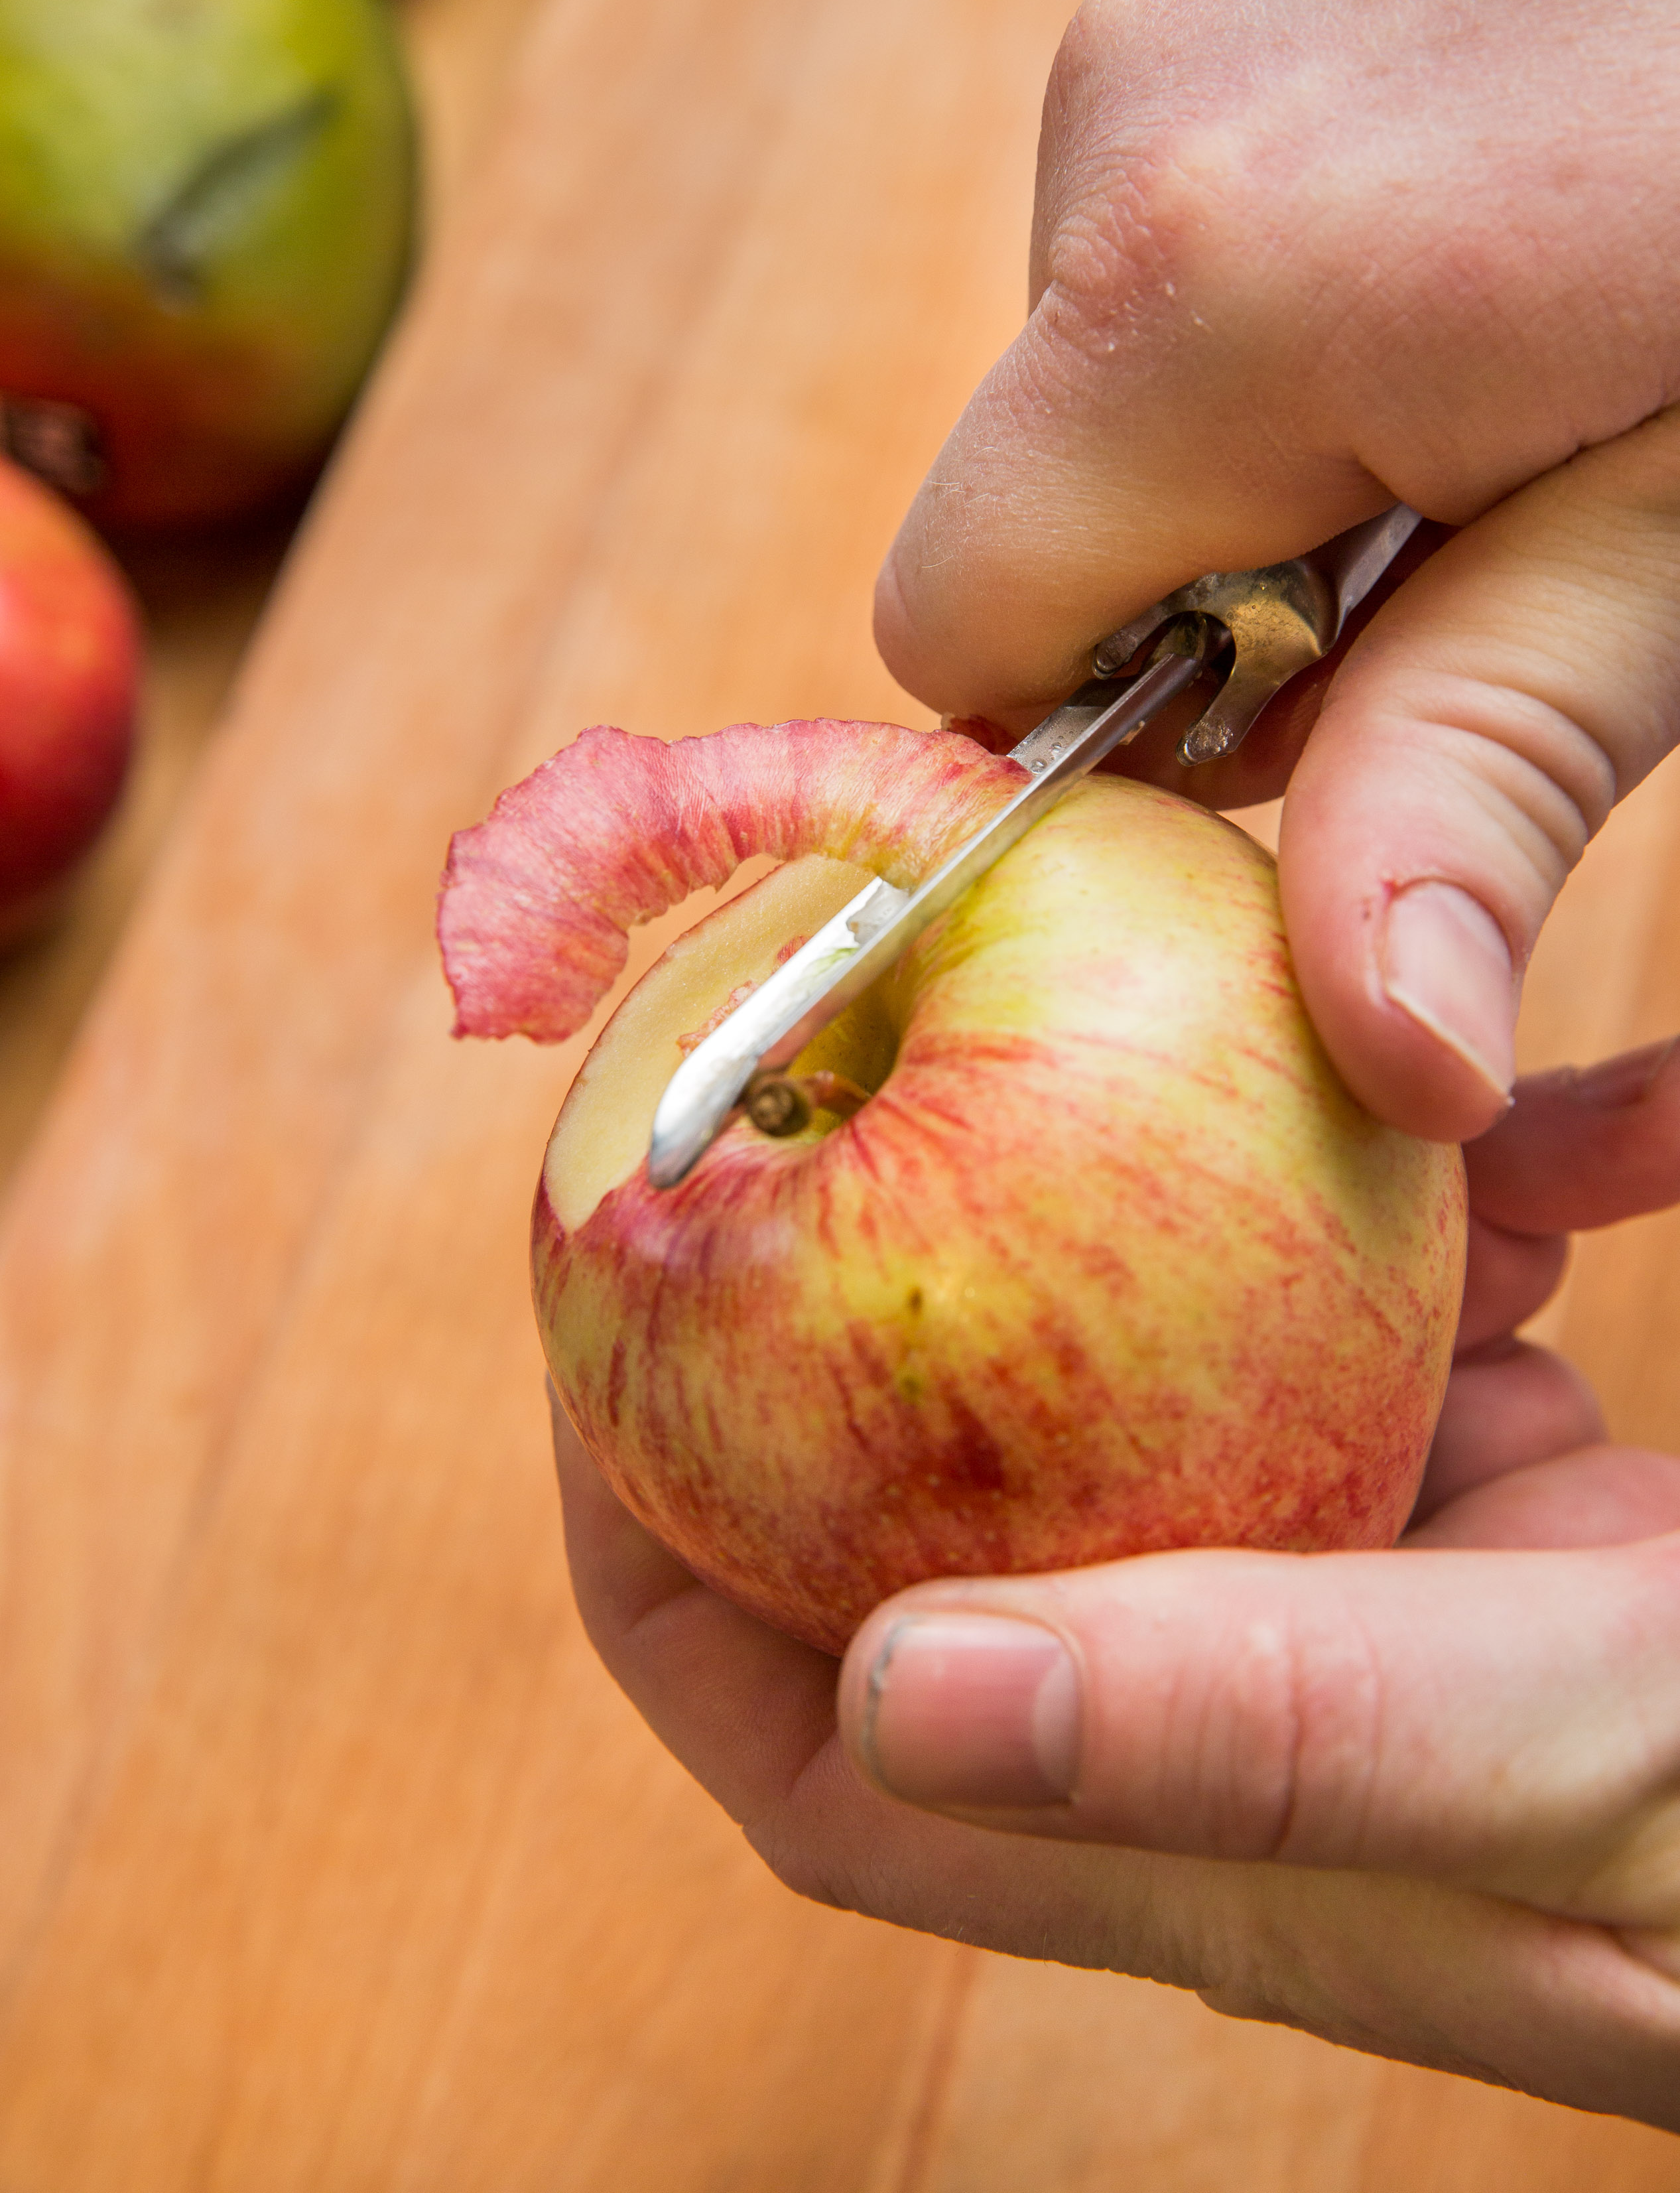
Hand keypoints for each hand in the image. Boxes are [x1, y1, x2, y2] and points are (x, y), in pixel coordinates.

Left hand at [555, 1039, 1679, 2129]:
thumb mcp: (1555, 1758)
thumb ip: (1257, 1730)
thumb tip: (899, 1691)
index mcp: (1179, 1809)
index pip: (787, 1713)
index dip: (639, 1514)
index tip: (591, 1267)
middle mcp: (1238, 1687)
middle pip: (933, 1484)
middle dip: (848, 1281)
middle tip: (803, 1045)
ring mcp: (1374, 1584)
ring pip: (1163, 1360)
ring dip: (1152, 1179)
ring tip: (1152, 980)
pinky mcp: (1519, 1511)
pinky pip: (1407, 1311)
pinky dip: (1450, 1178)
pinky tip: (1544, 1095)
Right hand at [873, 0, 1679, 1143]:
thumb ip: (1487, 775)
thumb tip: (1386, 1060)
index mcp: (1201, 288)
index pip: (963, 640)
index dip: (1139, 735)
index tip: (1352, 705)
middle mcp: (1129, 103)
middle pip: (1049, 501)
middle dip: (1237, 579)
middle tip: (1503, 525)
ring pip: (1121, 357)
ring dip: (1286, 423)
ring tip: (1531, 345)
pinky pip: (1183, 197)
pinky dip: (1308, 272)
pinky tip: (1505, 218)